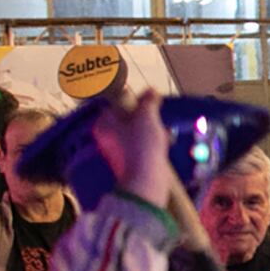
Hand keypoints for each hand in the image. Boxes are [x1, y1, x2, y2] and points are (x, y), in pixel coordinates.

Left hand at [93, 88, 181, 208]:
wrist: (146, 179)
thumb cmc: (141, 146)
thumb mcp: (147, 116)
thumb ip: (148, 101)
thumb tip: (151, 91)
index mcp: (105, 122)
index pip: (118, 102)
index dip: (136, 99)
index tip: (150, 101)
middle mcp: (108, 134)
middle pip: (129, 115)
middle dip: (147, 115)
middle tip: (157, 116)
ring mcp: (119, 147)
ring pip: (138, 129)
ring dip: (153, 127)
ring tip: (164, 130)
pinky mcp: (131, 158)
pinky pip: (143, 142)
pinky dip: (153, 140)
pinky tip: (165, 141)